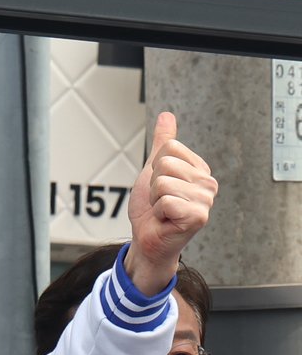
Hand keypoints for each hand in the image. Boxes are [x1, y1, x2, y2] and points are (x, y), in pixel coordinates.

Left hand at [123, 112, 217, 294]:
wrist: (147, 239)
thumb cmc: (151, 208)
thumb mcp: (153, 170)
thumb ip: (162, 143)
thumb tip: (167, 115)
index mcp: (199, 169)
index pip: (169, 148)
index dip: (154, 168)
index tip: (159, 187)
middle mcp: (207, 183)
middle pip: (165, 164)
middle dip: (153, 185)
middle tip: (160, 201)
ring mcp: (205, 200)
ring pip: (163, 183)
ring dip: (155, 200)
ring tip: (163, 211)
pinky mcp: (198, 217)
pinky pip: (166, 201)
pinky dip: (158, 212)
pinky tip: (166, 220)